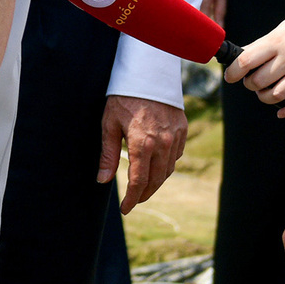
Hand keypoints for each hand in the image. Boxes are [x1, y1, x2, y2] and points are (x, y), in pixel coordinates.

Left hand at [98, 95, 187, 210]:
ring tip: (144, 188)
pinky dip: (166, 166)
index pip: (139, 181)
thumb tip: (103, 180)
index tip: (126, 209)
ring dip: (157, 182)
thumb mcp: (108, 124)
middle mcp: (162, 144)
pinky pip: (176, 156)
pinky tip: (156, 166)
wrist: (147, 74)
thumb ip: (107, 154)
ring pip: (168, 170)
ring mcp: (175, 138)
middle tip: (134, 201)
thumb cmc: (122, 98)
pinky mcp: (182, 131)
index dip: (132, 198)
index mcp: (142, 144)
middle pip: (156, 180)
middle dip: (144, 193)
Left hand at [228, 9, 284, 117]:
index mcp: (275, 44)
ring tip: (263, 91)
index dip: (233, 72)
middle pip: (259, 81)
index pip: (246, 61)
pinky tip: (281, 112)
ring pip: (277, 95)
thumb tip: (240, 54)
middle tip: (251, 81)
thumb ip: (259, 45)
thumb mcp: (277, 31)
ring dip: (265, 97)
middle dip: (249, 84)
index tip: (230, 76)